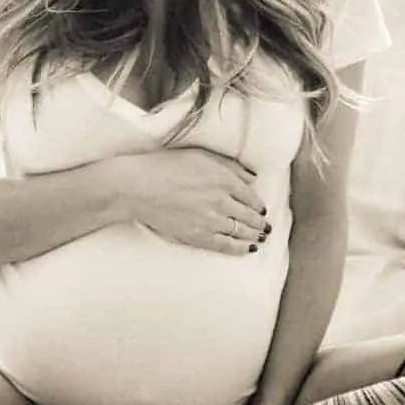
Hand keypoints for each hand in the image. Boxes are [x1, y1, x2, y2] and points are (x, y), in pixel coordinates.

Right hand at [115, 147, 271, 256]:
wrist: (139, 187)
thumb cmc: (166, 166)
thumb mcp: (200, 155)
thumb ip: (230, 165)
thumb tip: (252, 176)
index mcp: (224, 179)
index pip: (251, 196)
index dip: (258, 204)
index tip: (261, 208)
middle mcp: (222, 201)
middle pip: (249, 216)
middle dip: (260, 222)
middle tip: (265, 226)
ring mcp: (211, 220)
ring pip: (241, 231)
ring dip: (254, 235)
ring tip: (261, 238)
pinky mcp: (198, 236)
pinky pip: (226, 245)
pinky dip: (240, 248)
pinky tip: (247, 249)